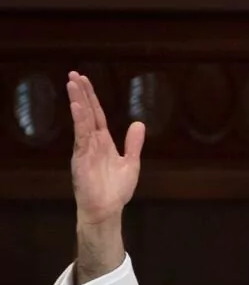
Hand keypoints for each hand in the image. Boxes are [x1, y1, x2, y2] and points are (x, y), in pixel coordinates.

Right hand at [67, 71, 144, 226]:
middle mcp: (91, 142)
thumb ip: (133, 143)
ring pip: (82, 120)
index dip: (91, 98)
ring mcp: (85, 149)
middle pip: (86, 112)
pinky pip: (81, 135)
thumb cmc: (116, 190)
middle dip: (81, 94)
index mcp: (103, 142)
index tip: (84, 81)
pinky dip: (80, 120)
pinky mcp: (81, 157)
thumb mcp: (131, 162)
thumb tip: (139, 123)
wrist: (107, 209)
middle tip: (74, 74)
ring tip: (73, 83)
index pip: (96, 115)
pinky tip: (77, 106)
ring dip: (78, 101)